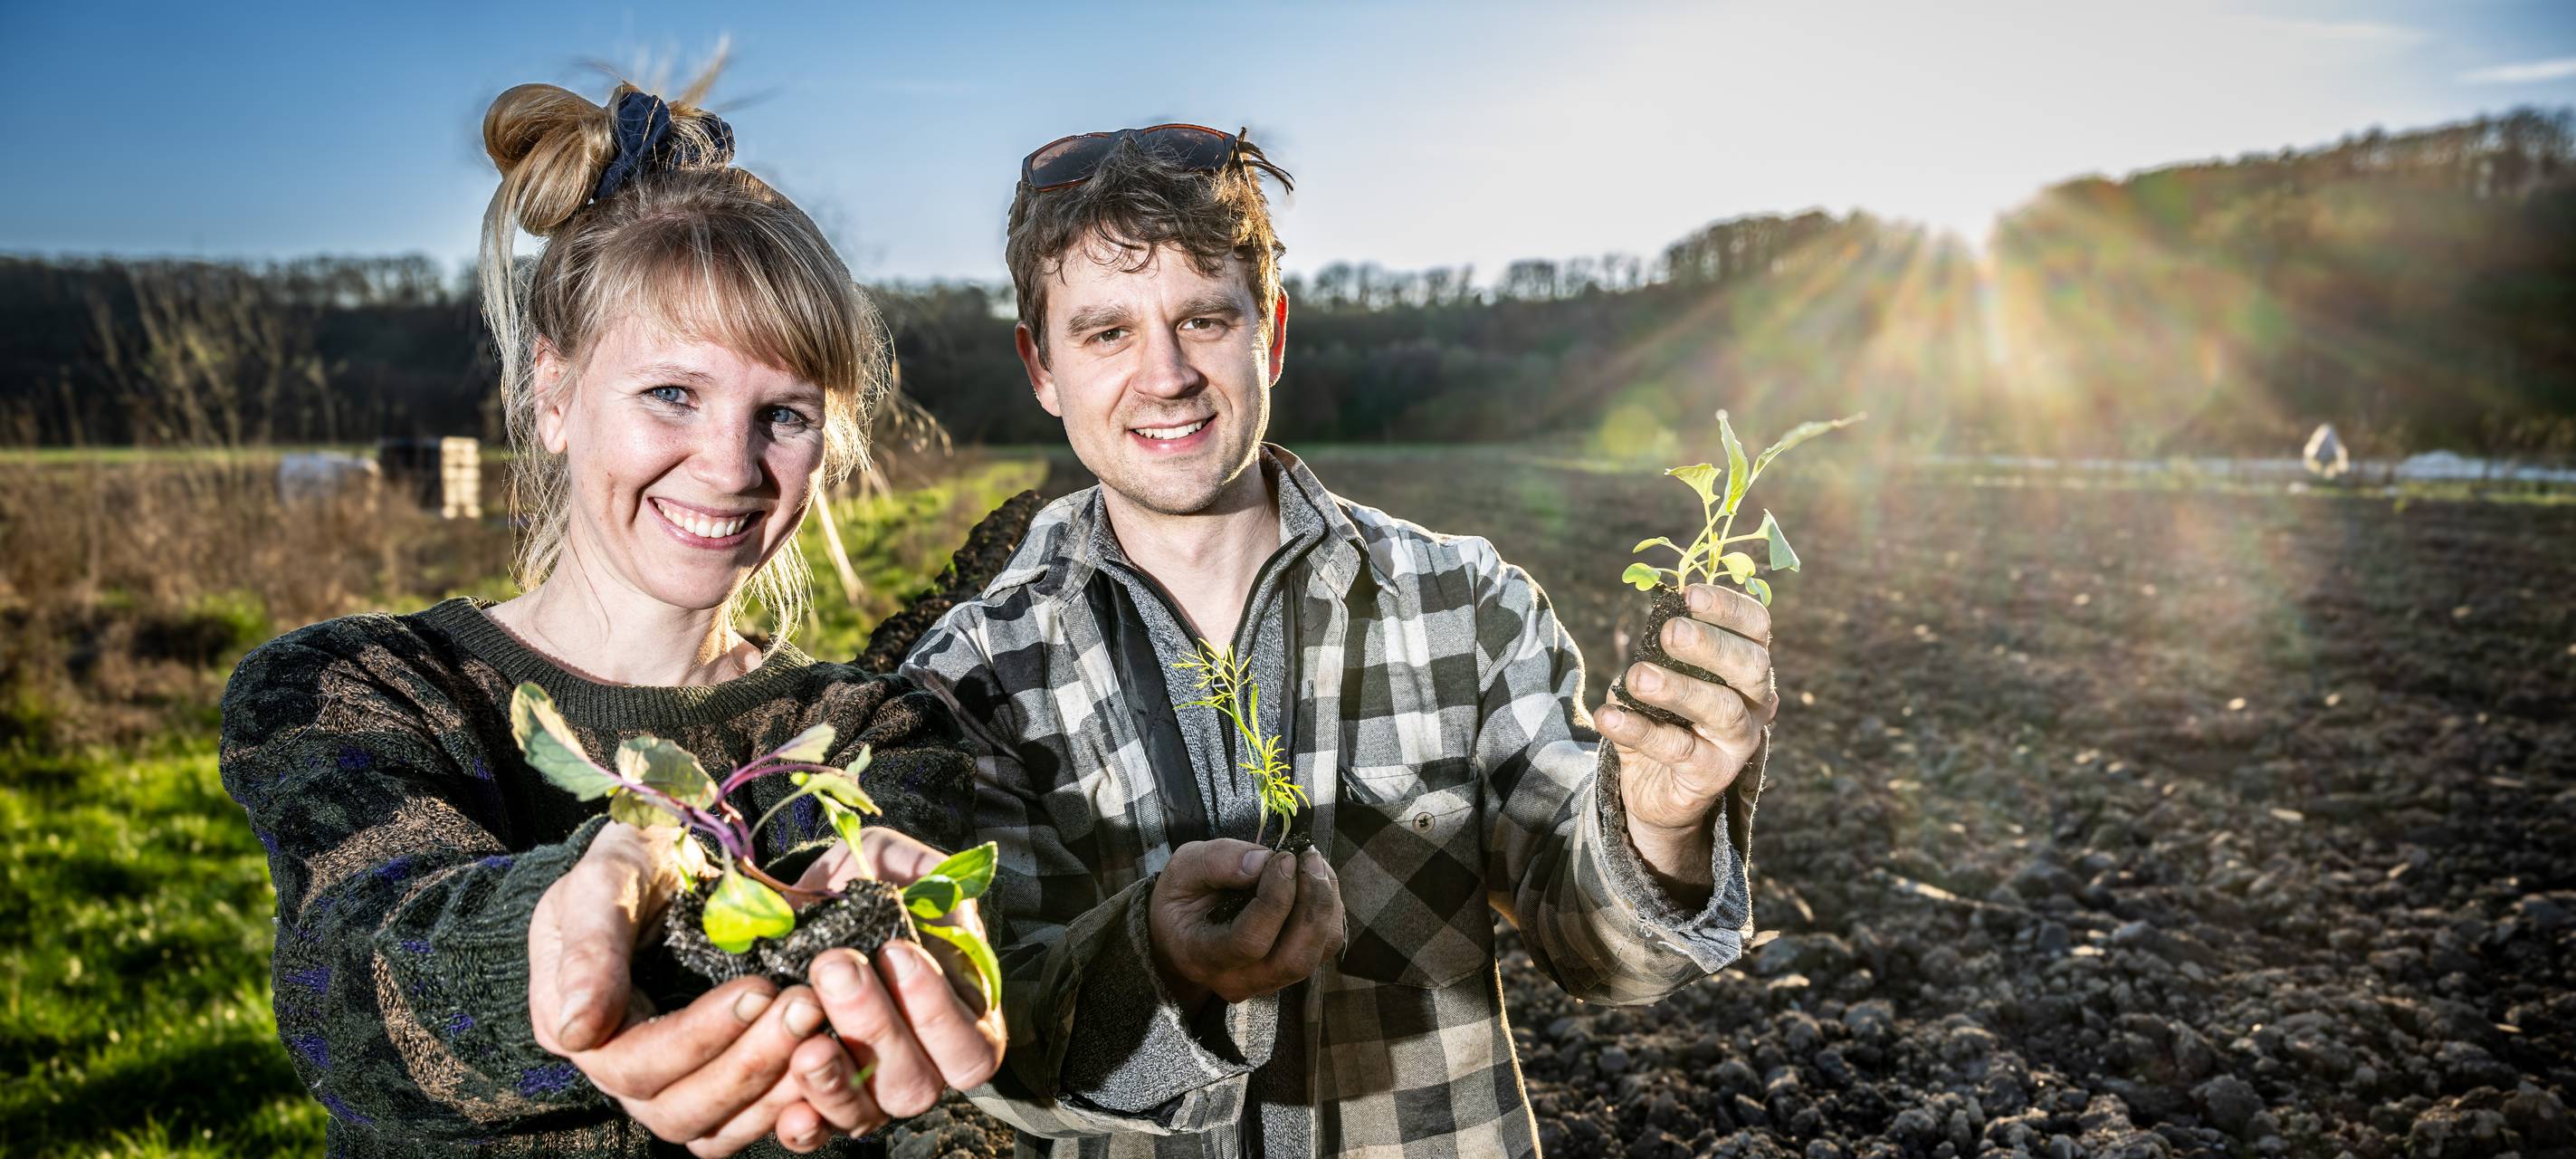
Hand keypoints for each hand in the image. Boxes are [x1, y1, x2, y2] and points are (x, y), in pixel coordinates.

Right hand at [531, 823, 827, 1154]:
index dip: (697, 1037)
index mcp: (569, 1025)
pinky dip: (782, 1103)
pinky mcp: (708, 1076)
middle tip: (805, 1009)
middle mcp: (613, 1067)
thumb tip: (577, 1031)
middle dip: (746, 1066)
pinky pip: (741, 1119)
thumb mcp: (602, 882)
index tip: (760, 988)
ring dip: (771, 1090)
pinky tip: (824, 1062)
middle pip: (676, 1109)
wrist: (668, 852)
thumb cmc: (629, 860)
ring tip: (822, 1038)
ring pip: (713, 1125)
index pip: (632, 1063)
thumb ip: (589, 950)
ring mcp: (662, 1079)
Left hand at [768, 828, 1005, 1149]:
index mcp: (961, 1016)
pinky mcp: (821, 1103)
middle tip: (834, 968)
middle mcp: (923, 1064)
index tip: (897, 951)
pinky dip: (805, 1127)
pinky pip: (818, 1133)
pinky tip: (788, 1108)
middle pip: (919, 1082)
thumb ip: (928, 874)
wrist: (795, 904)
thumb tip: (943, 897)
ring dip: (837, 1080)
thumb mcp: (894, 862)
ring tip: (804, 1041)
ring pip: (869, 1115)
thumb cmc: (859, 886)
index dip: (938, 1009)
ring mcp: (871, 1091)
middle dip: (876, 1027)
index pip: (970, 1044)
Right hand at [1147, 839, 1343, 1010]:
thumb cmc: (1182, 897)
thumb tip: (1262, 861)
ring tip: (1311, 862)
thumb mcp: (1183, 868)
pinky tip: (1314, 879)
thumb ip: (1216, 862)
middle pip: (1294, 959)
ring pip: (1317, 953)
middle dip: (1313, 904)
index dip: (1275, 899)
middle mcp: (1239, 980)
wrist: (1183, 930)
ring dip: (1326, 903)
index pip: (1249, 942)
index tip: (1282, 858)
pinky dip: (1330, 908)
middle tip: (1309, 858)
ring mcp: (1268, 981)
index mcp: (1202, 957)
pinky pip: (1325, 945)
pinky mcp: (1291, 969)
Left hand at [1595, 583, 1775, 895]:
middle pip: (1751, 666)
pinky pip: (1679, 749)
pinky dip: (1639, 730)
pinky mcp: (1713, 775)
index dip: (1729, 607)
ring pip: (1721, 709)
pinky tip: (1608, 715)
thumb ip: (1662, 652)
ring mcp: (1738, 741)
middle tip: (1672, 632)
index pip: (1757, 628)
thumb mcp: (1663, 678)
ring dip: (1678, 688)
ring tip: (1637, 676)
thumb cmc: (1666, 719)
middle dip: (1711, 644)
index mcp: (1747, 667)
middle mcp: (1755, 703)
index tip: (1690, 594)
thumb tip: (1654, 620)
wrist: (1659, 790)